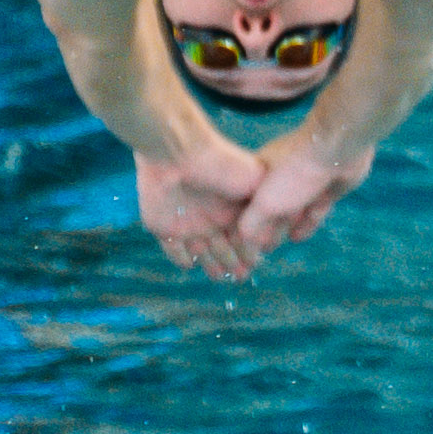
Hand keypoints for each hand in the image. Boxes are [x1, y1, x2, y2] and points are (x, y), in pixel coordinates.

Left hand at [131, 139, 271, 280]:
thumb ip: (263, 207)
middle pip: (222, 247)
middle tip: (241, 276)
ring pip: (201, 252)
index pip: (242, 236)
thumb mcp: (256, 181)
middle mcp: (210, 216)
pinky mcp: (164, 227)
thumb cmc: (222, 166)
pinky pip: (172, 249)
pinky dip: (180, 259)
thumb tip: (269, 230)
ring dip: (210, 265)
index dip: (249, 251)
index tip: (256, 263)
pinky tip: (189, 265)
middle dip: (232, 262)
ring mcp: (186, 223)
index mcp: (230, 207)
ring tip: (221, 277)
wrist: (179, 155)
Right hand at [229, 133, 374, 267]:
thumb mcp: (265, 203)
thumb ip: (251, 225)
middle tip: (256, 249)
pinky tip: (296, 237)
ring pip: (289, 211)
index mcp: (259, 174)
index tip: (237, 246)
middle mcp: (280, 177)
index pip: (244, 205)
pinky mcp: (326, 189)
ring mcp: (304, 183)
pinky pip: (312, 211)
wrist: (337, 151)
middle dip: (261, 230)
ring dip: (281, 228)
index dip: (240, 226)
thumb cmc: (294, 174)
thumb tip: (244, 243)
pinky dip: (304, 225)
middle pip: (267, 209)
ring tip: (273, 246)